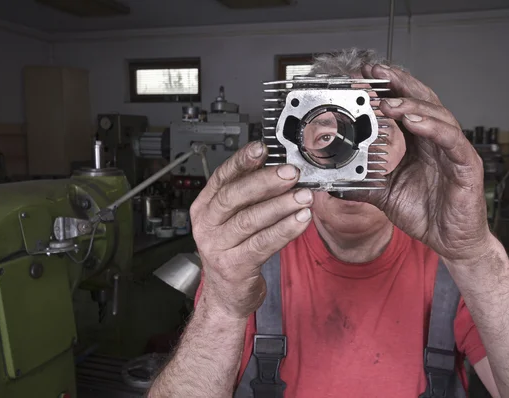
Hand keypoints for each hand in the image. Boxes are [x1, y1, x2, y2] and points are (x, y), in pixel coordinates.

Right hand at [189, 141, 312, 318]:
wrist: (227, 295)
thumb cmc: (234, 251)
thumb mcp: (235, 220)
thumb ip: (251, 196)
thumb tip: (280, 168)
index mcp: (205, 206)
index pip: (222, 177)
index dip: (242, 161)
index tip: (263, 148)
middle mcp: (207, 225)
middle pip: (234, 196)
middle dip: (265, 182)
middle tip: (291, 173)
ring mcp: (217, 247)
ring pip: (250, 219)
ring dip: (280, 205)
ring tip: (303, 196)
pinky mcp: (234, 266)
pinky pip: (262, 244)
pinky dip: (285, 230)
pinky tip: (301, 220)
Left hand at [351, 64, 491, 262]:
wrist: (450, 241)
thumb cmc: (426, 214)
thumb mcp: (386, 194)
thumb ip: (363, 183)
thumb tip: (335, 180)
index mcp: (420, 143)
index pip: (404, 108)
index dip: (387, 90)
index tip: (364, 78)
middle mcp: (437, 141)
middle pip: (421, 101)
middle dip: (398, 83)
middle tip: (375, 71)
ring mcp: (453, 150)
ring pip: (436, 115)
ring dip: (411, 104)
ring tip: (388, 100)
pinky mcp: (466, 165)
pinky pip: (450, 140)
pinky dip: (432, 127)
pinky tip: (413, 120)